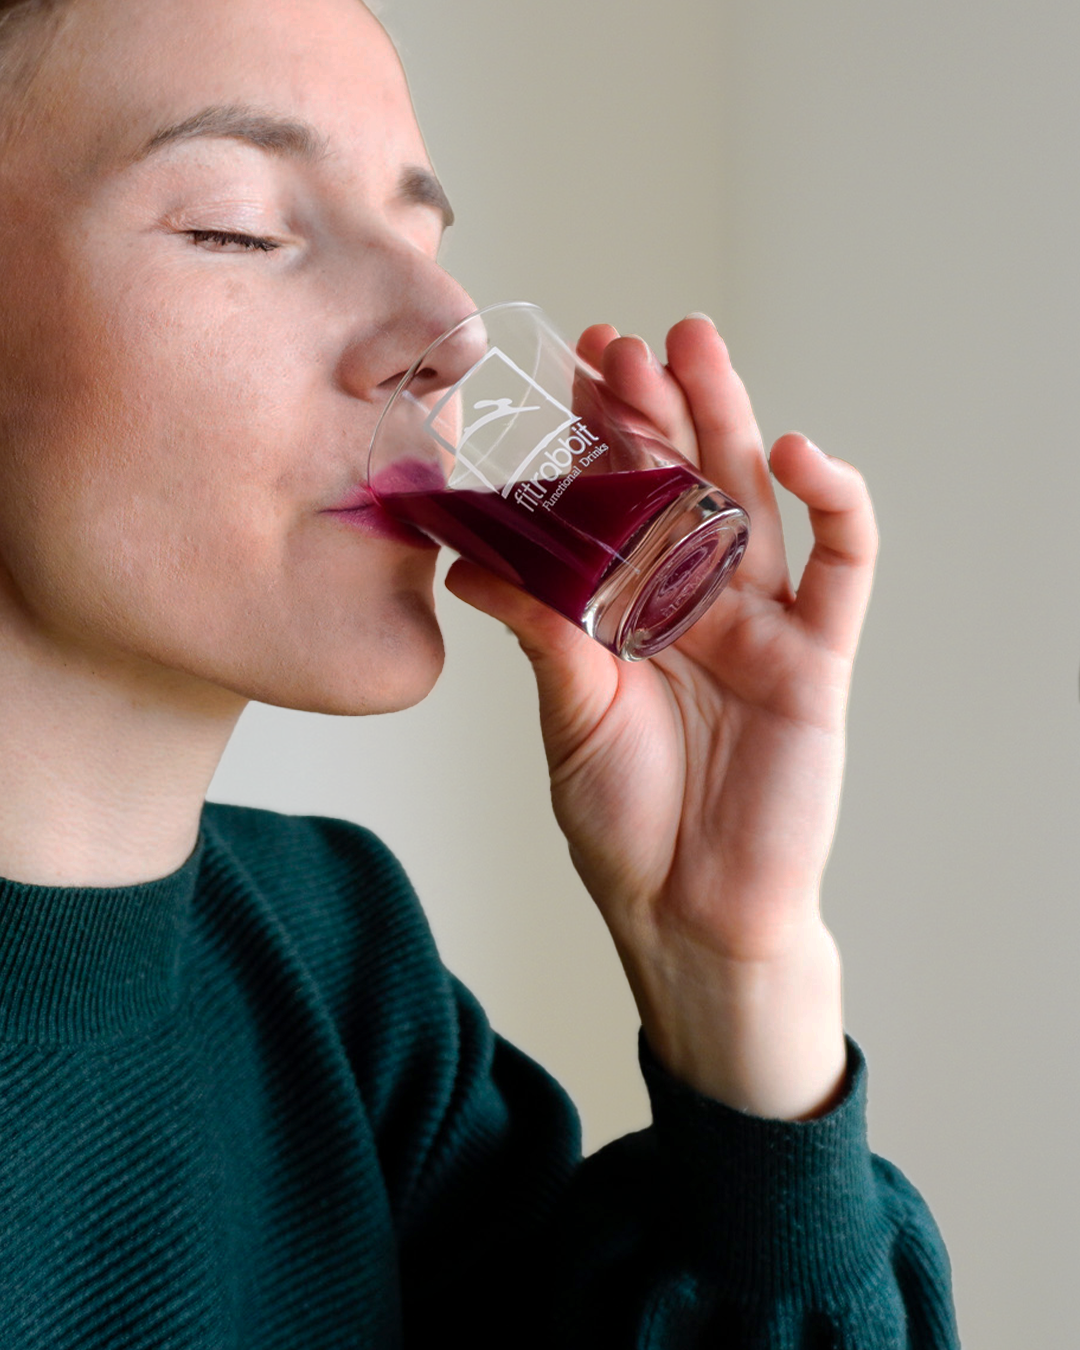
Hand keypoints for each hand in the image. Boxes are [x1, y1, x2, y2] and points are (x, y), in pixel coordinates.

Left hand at [446, 315, 876, 1118]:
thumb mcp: (568, 710)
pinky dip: (835, 505)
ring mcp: (763, 625)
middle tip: (629, 341)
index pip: (621, 498)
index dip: (600, 432)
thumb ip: (537, 626)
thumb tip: (464, 554)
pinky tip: (798, 453)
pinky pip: (844, 568)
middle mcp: (698, 603)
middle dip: (660, 406)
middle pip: (686, 481)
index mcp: (633, 610)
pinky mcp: (819, 659)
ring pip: (756, 502)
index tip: (570, 369)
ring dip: (732, 421)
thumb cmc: (624, 821)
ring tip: (697, 350)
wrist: (688, 913)